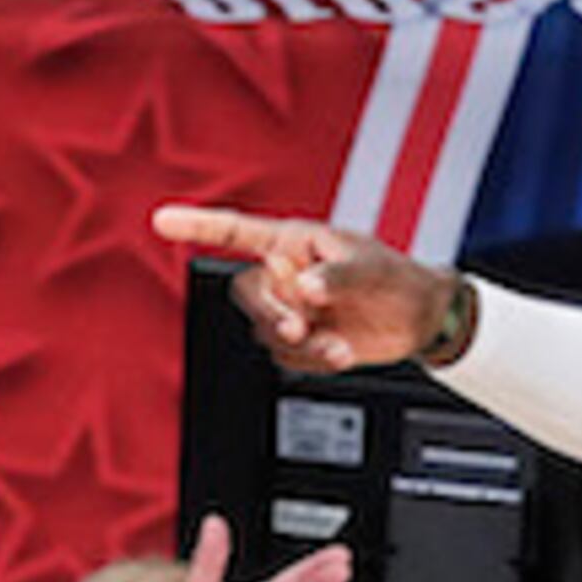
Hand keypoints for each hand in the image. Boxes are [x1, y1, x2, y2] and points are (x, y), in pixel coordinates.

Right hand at [153, 205, 463, 373]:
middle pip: (246, 293)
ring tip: (336, 344)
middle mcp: (285, 275)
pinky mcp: (302, 341)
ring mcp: (292, 309)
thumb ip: (336, 276)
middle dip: (270, 312)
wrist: (419, 319)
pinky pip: (286, 356)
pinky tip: (340, 352)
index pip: (237, 232)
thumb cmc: (395, 278)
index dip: (199, 226)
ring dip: (298, 343)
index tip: (162, 221)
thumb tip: (306, 287)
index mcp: (293, 243)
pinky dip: (312, 360)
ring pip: (265, 330)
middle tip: (300, 325)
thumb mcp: (370, 269)